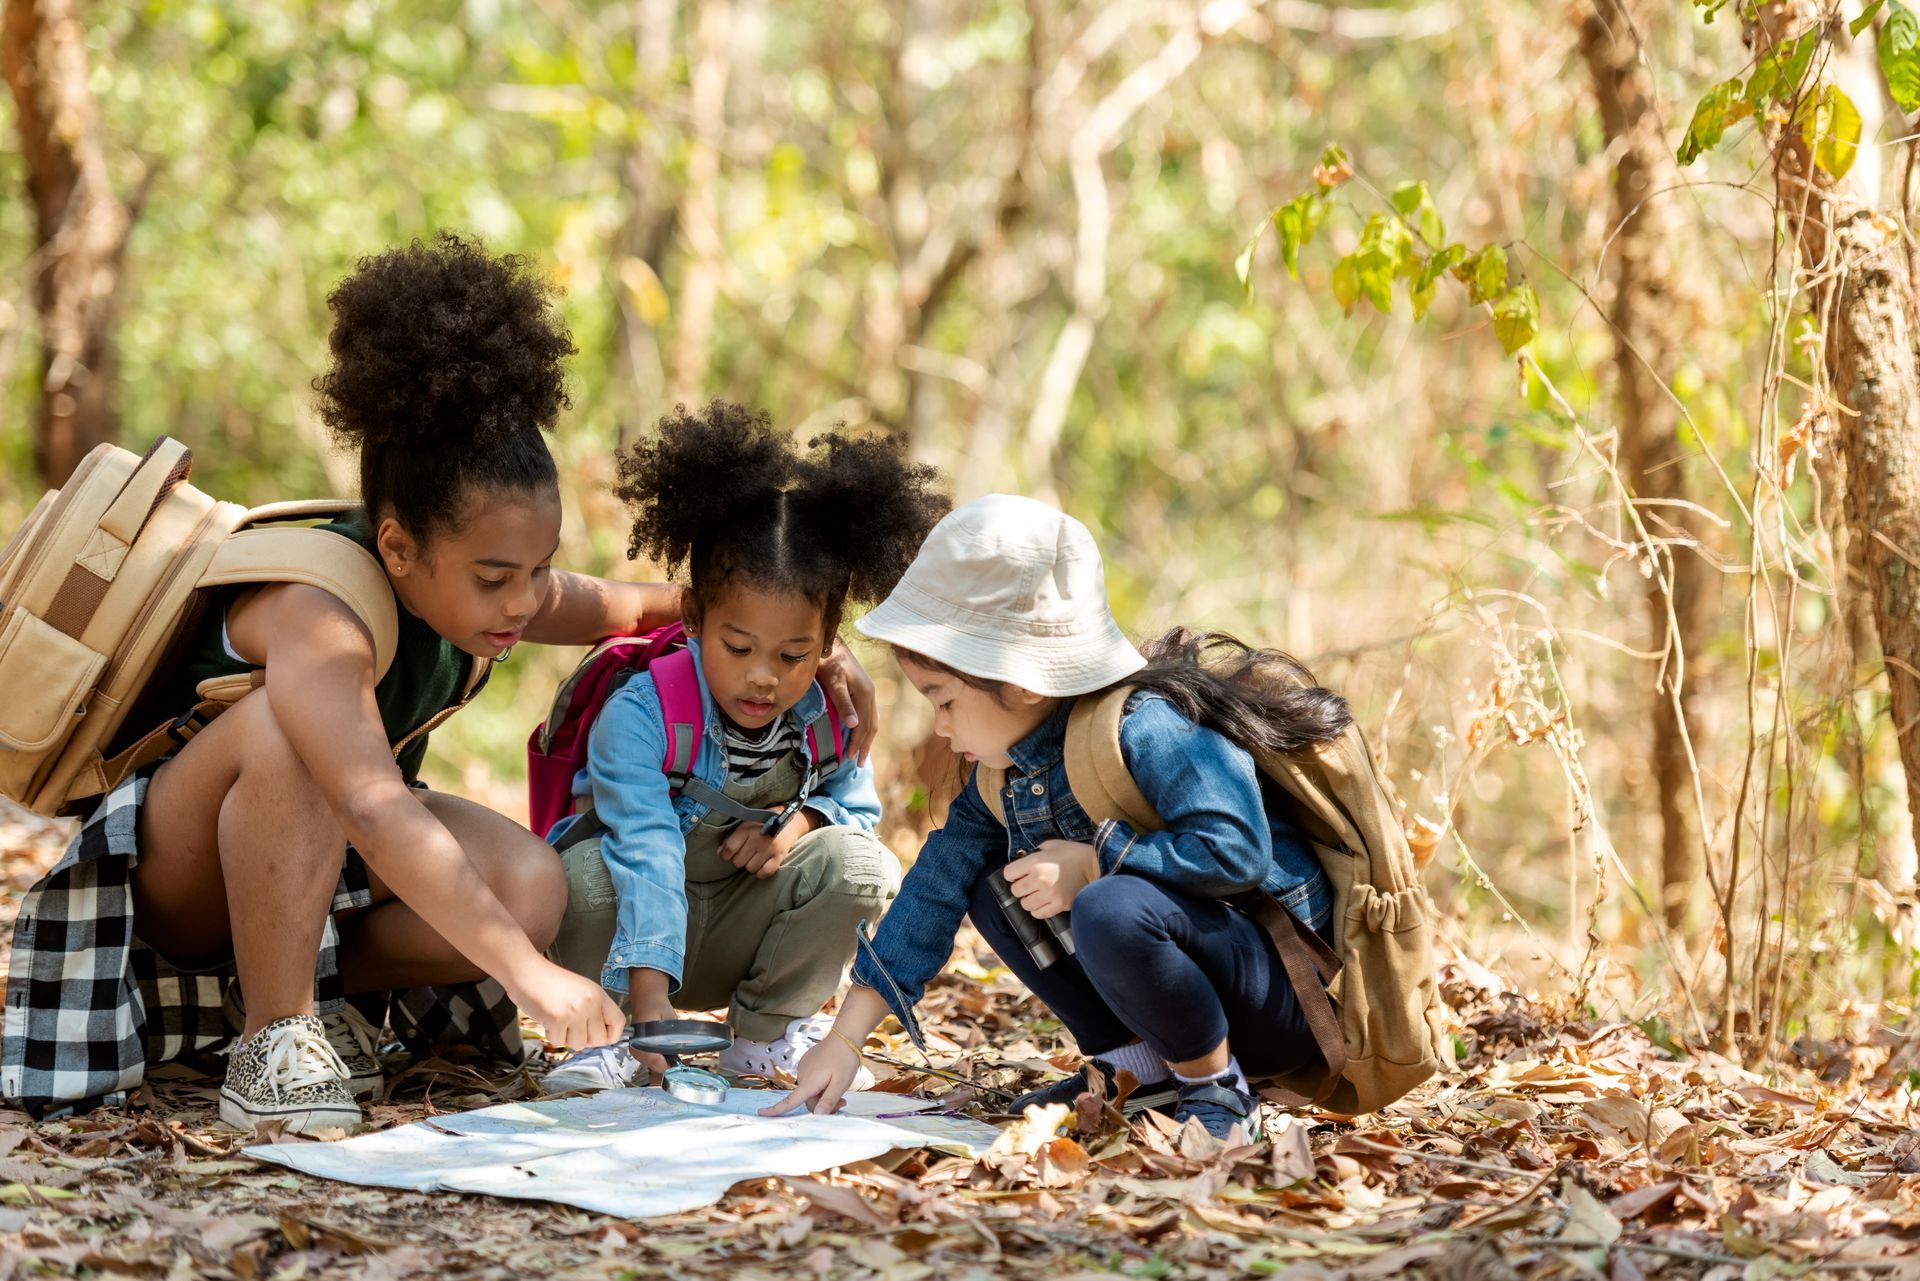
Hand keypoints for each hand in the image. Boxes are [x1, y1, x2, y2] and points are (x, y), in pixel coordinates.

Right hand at [508, 960, 625, 1051]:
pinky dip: (551, 1035)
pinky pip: (559, 1042)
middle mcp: (590, 1002)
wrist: (526, 971)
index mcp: (599, 994)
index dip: (610, 1035)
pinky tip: (547, 1019)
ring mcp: (575, 1011)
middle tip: (571, 1027)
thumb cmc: (550, 982)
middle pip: (599, 1039)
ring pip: (579, 1044)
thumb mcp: (581, 990)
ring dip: (566, 1037)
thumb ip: (593, 1010)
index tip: (600, 1037)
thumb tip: (602, 1037)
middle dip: (584, 1039)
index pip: (619, 1022)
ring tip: (558, 1019)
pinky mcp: (558, 1019)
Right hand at [626, 980, 678, 1075]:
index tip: (679, 1064)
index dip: (668, 1065)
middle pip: (654, 1066)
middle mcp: (635, 1048)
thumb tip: (680, 1048)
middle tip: (679, 1059)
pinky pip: (650, 1060)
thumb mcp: (669, 1019)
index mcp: (641, 1040)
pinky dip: (659, 1058)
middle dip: (667, 1064)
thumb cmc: (657, 1007)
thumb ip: (673, 1034)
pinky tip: (666, 1052)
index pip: (655, 1061)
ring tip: (673, 1055)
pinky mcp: (637, 1049)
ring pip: (652, 1064)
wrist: (646, 999)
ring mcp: (635, 1050)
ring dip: (663, 1062)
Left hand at [719, 808, 815, 877]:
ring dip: (751, 865)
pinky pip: (765, 872)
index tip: (726, 854)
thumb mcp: (747, 822)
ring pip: (750, 868)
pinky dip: (762, 872)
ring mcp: (769, 848)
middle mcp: (757, 838)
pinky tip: (762, 864)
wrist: (792, 819)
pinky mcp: (780, 855)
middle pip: (738, 861)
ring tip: (756, 856)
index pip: (729, 848)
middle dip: (739, 859)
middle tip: (745, 852)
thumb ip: (732, 836)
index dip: (724, 854)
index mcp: (747, 828)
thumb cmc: (765, 821)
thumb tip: (720, 853)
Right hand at [760, 1034, 860, 1115]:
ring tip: (839, 1086)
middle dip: (822, 1104)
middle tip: (842, 1102)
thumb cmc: (844, 1059)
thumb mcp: (841, 1083)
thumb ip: (829, 1100)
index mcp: (809, 1082)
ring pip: (810, 1091)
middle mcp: (803, 1075)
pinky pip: (811, 1080)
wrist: (844, 1037)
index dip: (775, 1110)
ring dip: (823, 1094)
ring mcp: (804, 1068)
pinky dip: (820, 1084)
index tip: (761, 1114)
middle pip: (807, 1100)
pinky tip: (832, 1077)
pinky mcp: (807, 1063)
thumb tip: (817, 1115)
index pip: (790, 1101)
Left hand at [815, 640, 877, 764]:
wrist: (830, 643)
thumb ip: (844, 703)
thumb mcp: (834, 682)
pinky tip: (858, 731)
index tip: (850, 758)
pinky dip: (864, 727)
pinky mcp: (863, 689)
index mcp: (866, 694)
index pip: (864, 726)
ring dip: (866, 738)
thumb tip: (854, 725)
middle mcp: (871, 694)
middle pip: (872, 725)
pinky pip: (868, 713)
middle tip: (858, 763)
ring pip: (871, 720)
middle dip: (865, 745)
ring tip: (860, 752)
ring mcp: (868, 691)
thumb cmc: (829, 661)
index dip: (858, 743)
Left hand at [1005, 840, 1100, 919]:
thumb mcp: (1052, 845)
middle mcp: (1040, 880)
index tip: (1018, 874)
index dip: (1012, 874)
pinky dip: (1038, 910)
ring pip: (1025, 904)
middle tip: (1029, 884)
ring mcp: (1050, 894)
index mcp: (1035, 863)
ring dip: (1029, 900)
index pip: (1008, 874)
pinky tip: (1043, 902)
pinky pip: (1039, 913)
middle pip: (1015, 891)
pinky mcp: (1060, 905)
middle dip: (1020, 887)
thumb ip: (1036, 852)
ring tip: (1037, 894)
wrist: (1095, 865)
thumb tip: (1025, 860)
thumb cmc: (1073, 853)